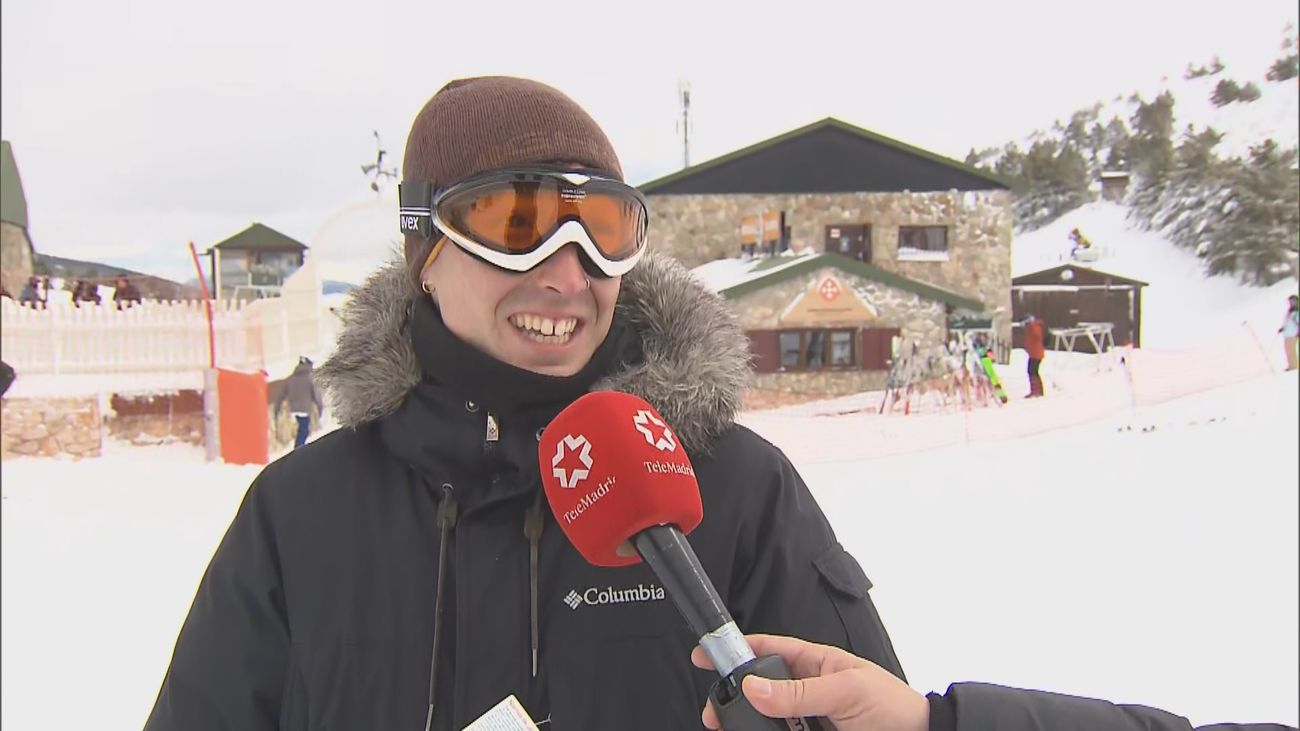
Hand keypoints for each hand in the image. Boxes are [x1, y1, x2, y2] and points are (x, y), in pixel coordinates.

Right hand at [691, 634, 927, 730]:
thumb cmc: (895, 708)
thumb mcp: (846, 691)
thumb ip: (799, 692)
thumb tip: (755, 686)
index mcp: (816, 663)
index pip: (768, 649)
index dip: (737, 650)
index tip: (707, 655)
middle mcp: (808, 690)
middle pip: (760, 688)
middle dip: (735, 696)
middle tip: (714, 711)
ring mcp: (809, 719)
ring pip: (768, 718)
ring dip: (749, 723)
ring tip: (730, 729)